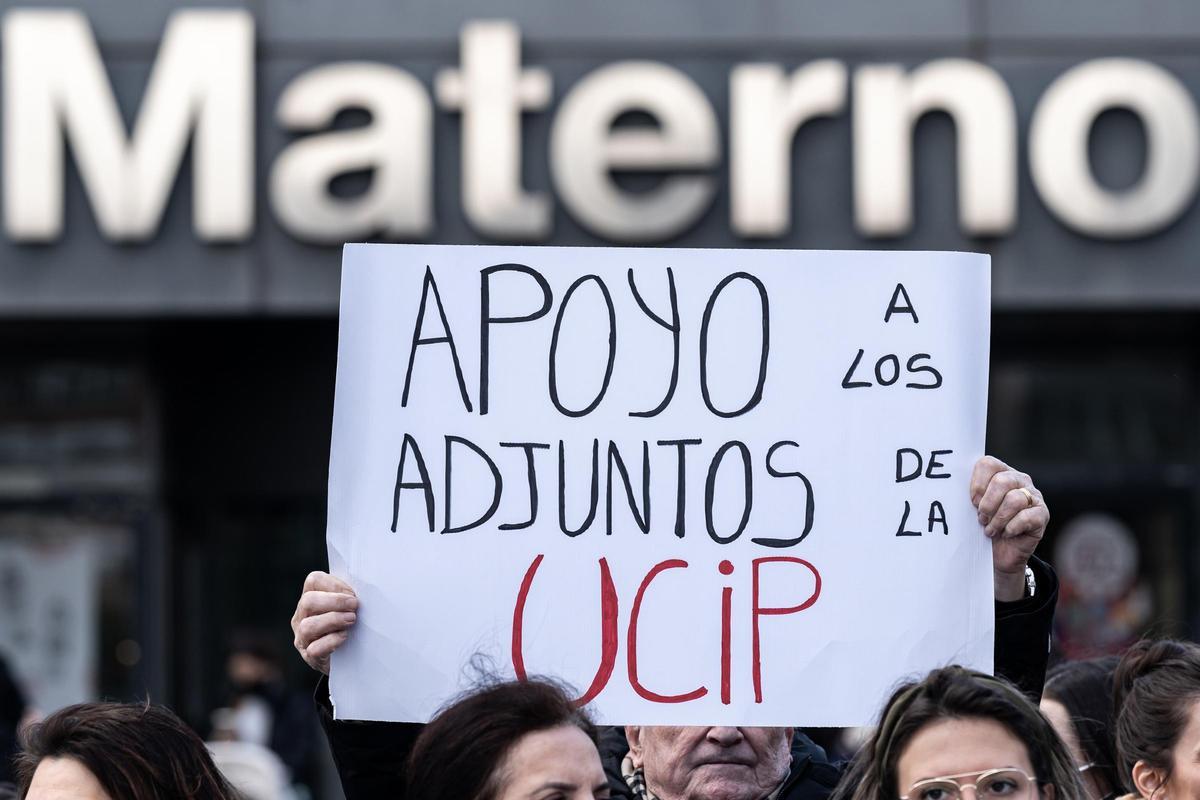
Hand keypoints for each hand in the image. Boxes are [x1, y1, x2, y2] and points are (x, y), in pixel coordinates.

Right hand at [291, 571, 357, 674]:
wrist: (349, 657)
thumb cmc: (350, 626)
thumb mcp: (348, 607)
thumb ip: (349, 596)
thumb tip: (364, 590)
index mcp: (311, 598)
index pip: (314, 580)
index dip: (334, 584)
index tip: (352, 593)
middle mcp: (302, 616)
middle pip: (309, 601)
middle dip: (335, 602)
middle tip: (354, 606)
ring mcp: (303, 637)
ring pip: (308, 626)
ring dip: (333, 620)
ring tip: (351, 620)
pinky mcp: (309, 656)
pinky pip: (315, 649)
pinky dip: (331, 641)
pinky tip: (344, 637)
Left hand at [969, 456, 1048, 601]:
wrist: (998, 555)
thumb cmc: (981, 526)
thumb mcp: (970, 508)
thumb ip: (966, 493)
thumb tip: (948, 487)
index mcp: (999, 472)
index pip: (987, 464)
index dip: (976, 484)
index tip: (971, 502)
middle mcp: (1019, 480)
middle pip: (1002, 481)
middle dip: (987, 504)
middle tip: (980, 518)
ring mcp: (1033, 496)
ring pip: (1014, 499)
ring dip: (998, 519)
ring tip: (990, 530)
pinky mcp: (1042, 514)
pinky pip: (1027, 517)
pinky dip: (1011, 528)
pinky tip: (1005, 534)